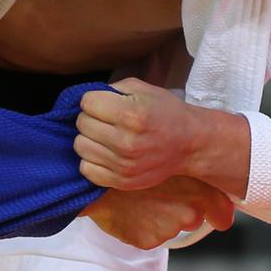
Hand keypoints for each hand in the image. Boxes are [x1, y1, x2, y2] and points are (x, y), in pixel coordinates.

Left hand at [75, 77, 201, 189]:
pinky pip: (87, 170)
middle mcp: (125, 142)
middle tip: (106, 119)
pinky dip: (92, 160)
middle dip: (91, 117)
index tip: (105, 103)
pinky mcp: (122, 182)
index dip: (93, 99)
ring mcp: (123, 165)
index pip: (87, 103)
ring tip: (105, 136)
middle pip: (82, 124)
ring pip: (80, 146)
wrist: (191, 144)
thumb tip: (84, 98)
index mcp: (131, 114)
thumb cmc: (166, 112)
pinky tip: (105, 153)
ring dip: (89, 138)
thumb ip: (111, 89)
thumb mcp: (142, 90)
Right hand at [80, 176, 234, 249]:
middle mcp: (188, 212)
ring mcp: (168, 229)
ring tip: (138, 198)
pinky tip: (128, 209)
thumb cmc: (130, 161)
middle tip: (158, 195)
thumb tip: (205, 184)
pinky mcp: (148, 240)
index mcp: (196, 191)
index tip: (220, 218)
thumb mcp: (163, 158)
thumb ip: (189, 170)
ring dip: (158, 217)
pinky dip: (140, 226)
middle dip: (180, 210)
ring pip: (168, 226)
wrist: (95, 176)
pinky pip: (149, 235)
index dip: (220, 214)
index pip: (220, 210)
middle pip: (192, 217)